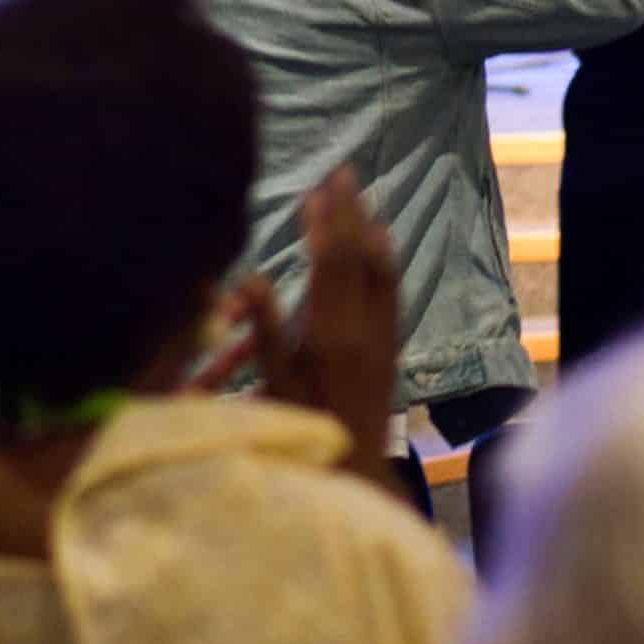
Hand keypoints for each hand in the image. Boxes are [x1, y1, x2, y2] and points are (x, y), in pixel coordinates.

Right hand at [236, 171, 401, 479]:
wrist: (357, 470)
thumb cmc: (303, 428)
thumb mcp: (274, 383)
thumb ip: (266, 328)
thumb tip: (250, 276)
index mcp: (330, 332)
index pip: (329, 263)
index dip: (324, 223)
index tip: (317, 190)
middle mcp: (363, 327)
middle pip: (359, 256)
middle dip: (350, 212)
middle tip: (344, 173)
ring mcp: (382, 337)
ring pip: (382, 270)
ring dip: (370, 231)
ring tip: (363, 201)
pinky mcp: (391, 349)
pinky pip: (393, 292)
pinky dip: (385, 261)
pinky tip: (382, 247)